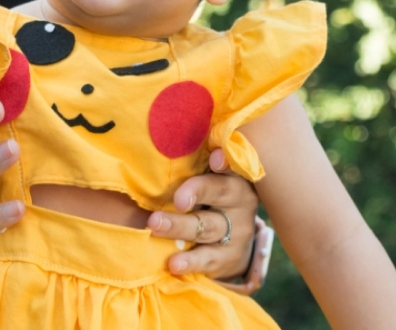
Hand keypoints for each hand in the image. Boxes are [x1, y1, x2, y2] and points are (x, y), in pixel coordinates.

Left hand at [146, 149, 260, 280]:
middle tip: (174, 199)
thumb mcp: (205, 174)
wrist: (231, 236)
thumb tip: (157, 133)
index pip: (231, 163)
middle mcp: (240, 201)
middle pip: (220, 192)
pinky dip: (191, 261)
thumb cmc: (207, 193)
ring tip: (155, 224)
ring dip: (181, 226)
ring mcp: (238, 230)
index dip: (226, 160)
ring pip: (210, 227)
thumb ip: (191, 159)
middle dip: (196, 193)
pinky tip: (173, 263)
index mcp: (233, 174)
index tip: (215, 159)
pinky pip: (209, 259)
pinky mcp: (230, 257)